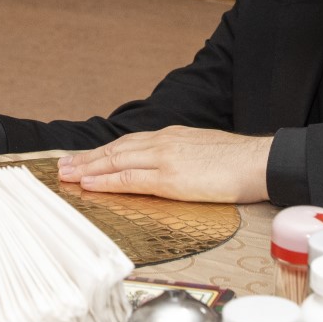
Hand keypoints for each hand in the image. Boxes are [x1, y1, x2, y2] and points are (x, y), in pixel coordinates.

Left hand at [56, 127, 271, 202]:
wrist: (260, 161)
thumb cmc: (238, 161)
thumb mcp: (202, 151)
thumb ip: (179, 157)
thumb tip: (165, 169)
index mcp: (170, 137)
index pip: (127, 143)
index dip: (102, 152)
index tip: (83, 159)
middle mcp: (162, 143)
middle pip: (115, 150)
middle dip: (86, 159)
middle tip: (63, 167)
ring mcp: (164, 159)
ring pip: (116, 162)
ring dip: (88, 169)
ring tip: (67, 176)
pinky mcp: (170, 178)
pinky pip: (130, 179)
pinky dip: (107, 181)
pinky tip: (90, 184)